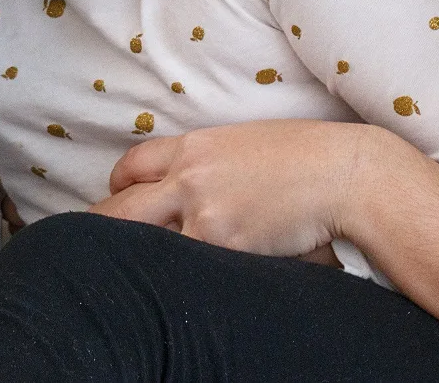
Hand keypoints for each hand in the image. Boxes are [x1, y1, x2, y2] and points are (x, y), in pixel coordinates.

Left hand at [90, 120, 380, 259]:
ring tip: (123, 281)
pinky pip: (184, 266)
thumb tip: (193, 191)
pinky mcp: (222, 243)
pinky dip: (177, 278)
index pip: (134, 164)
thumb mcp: (248, 147)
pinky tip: (169, 290)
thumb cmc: (308, 160)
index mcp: (195, 147)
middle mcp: (189, 177)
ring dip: (136, 259)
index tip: (115, 199)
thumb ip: (212, 166)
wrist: (348, 175)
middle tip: (91, 247)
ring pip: (144, 241)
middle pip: (121, 208)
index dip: (118, 185)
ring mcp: (202, 212)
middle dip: (102, 228)